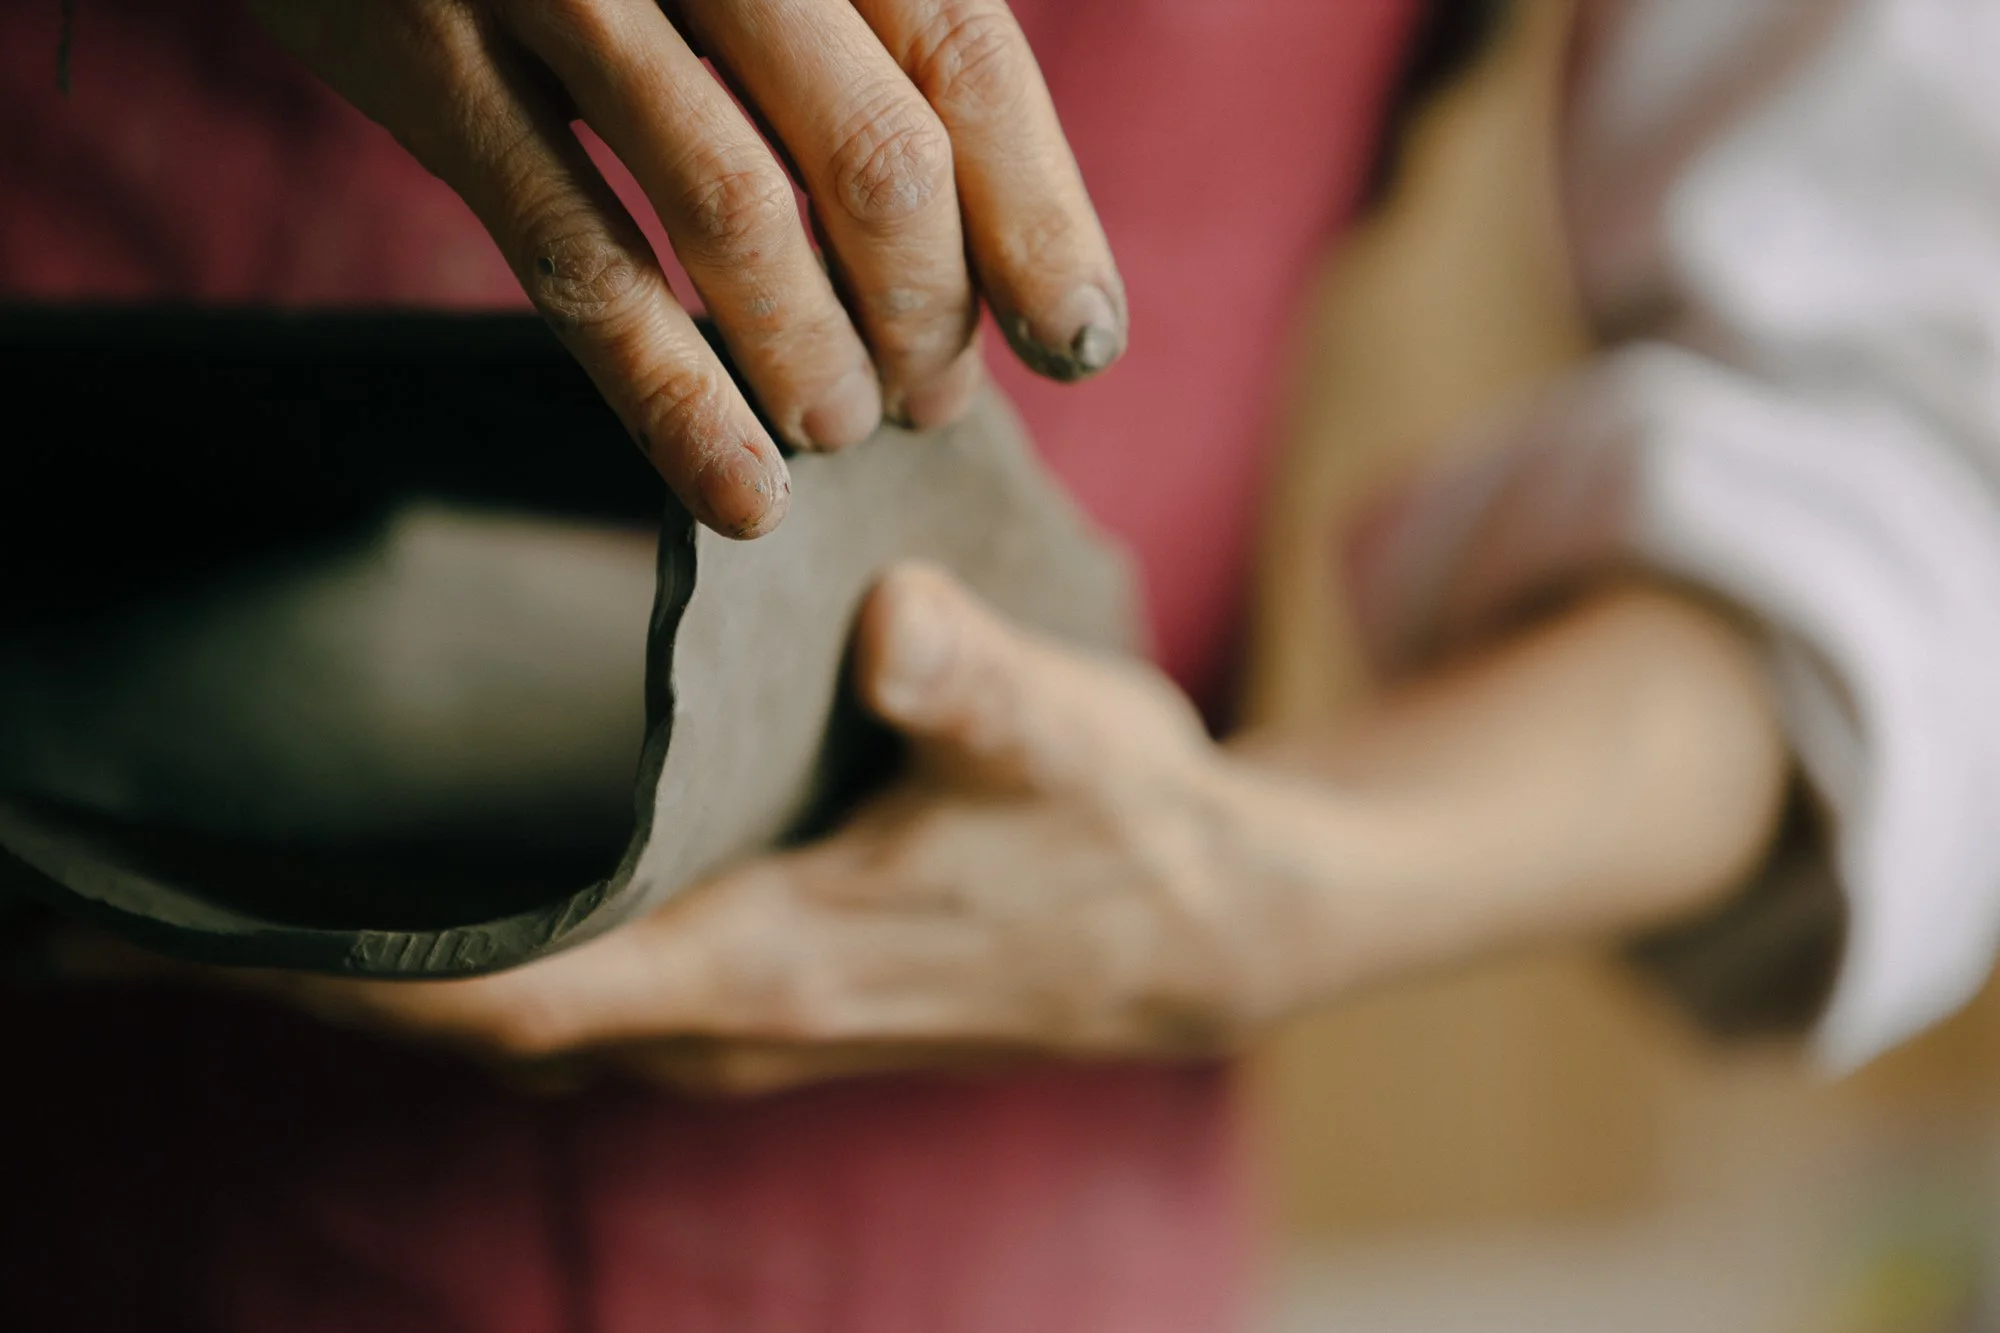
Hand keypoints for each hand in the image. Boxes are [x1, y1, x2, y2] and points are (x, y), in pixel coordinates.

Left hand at [80, 565, 1326, 1096]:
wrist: (1207, 929)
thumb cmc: (1133, 833)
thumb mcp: (1070, 736)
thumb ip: (977, 688)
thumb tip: (892, 625)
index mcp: (779, 961)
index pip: (531, 999)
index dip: (376, 981)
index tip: (231, 940)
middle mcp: (743, 1016)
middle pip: (496, 1029)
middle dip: (354, 980)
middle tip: (200, 901)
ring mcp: (756, 1019)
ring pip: (543, 1024)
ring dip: (425, 978)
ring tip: (307, 894)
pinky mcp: (776, 995)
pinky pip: (598, 1001)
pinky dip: (513, 966)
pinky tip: (484, 889)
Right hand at [247, 0, 1125, 537]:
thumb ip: (864, 30)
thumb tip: (996, 227)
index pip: (969, 62)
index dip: (1041, 221)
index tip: (1078, 343)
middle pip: (875, 158)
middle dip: (928, 313)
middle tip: (936, 398)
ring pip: (738, 217)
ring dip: (813, 363)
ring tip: (843, 429)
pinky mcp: (436, 69)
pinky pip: (581, 266)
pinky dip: (674, 400)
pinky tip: (738, 495)